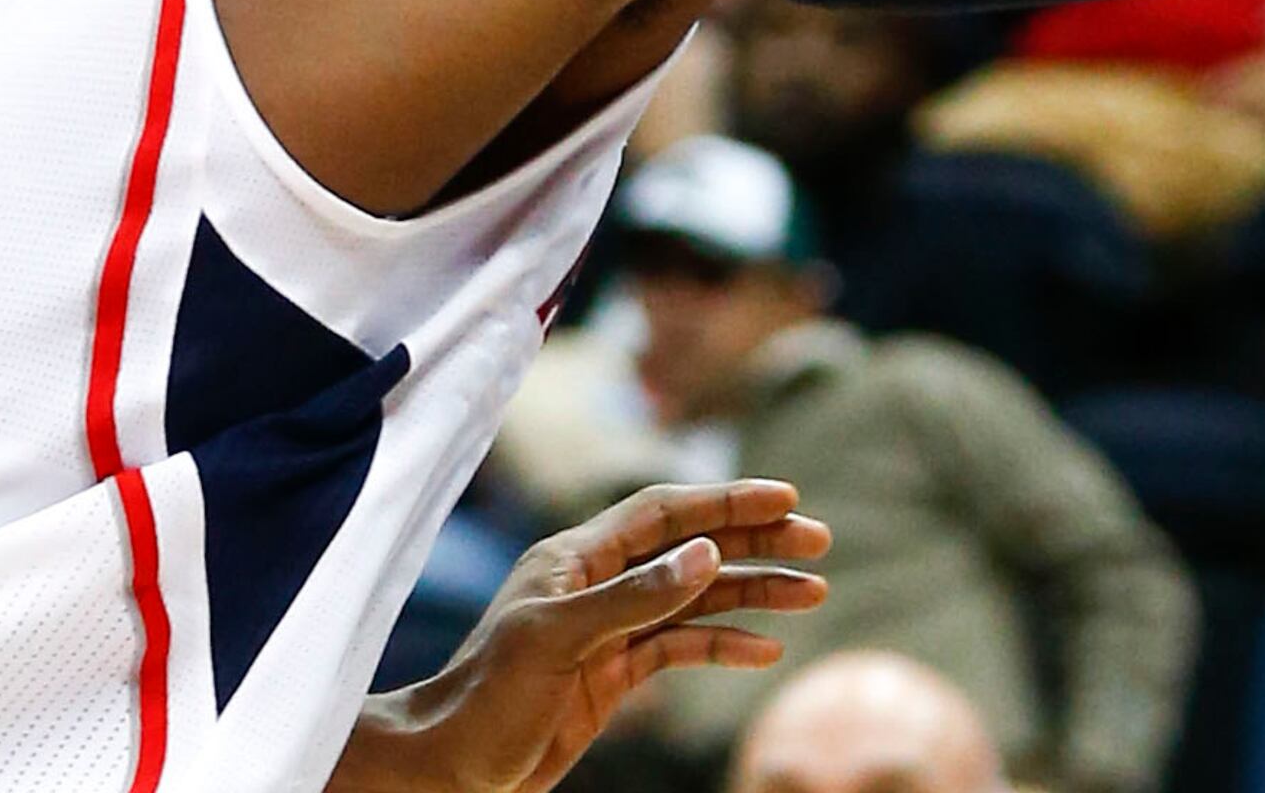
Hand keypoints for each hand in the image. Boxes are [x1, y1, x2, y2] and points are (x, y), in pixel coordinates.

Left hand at [334, 481, 831, 792]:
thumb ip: (634, 597)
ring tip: (811, 593)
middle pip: (692, 549)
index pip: (664, 513)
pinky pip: (682, 647)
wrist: (446, 769)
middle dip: (756, 541)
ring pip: (697, 598)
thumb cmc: (483, 698)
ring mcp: (609, 630)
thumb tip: (706, 554)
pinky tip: (765, 650)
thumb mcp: (556, 640)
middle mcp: (598, 586)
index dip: (725, 500)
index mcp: (576, 559)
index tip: (785, 498)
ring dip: (753, 593)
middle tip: (818, 541)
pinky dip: (725, 644)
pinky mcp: (613, 675)